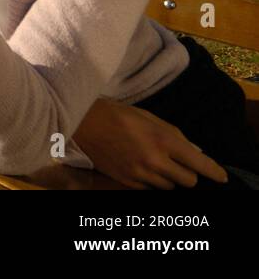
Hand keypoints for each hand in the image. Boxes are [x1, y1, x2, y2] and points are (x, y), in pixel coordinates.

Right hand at [73, 97, 229, 188]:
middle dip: (189, 174)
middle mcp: (154, 160)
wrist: (81, 122)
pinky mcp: (126, 181)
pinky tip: (142, 167)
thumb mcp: (148, 116)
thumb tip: (194, 151)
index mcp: (162, 140)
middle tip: (180, 164)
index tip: (221, 177)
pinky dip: (152, 181)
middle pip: (188, 181)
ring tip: (157, 164)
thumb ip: (173, 134)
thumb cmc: (115, 114)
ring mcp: (139, 173)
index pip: (199, 164)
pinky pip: (150, 189)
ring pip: (170, 188)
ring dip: (170, 178)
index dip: (214, 172)